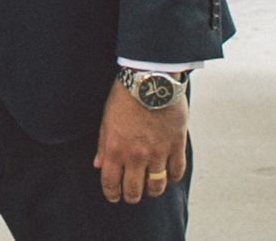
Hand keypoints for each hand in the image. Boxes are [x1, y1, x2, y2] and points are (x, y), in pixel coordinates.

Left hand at [93, 80, 187, 203]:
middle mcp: (136, 156)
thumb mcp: (106, 119)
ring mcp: (158, 153)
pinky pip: (177, 171)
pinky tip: (169, 175)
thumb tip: (98, 165)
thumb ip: (102, 145)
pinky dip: (173, 177)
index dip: (111, 194)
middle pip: (134, 190)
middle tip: (132, 195)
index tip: (113, 196)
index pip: (110, 183)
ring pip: (156, 186)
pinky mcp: (176, 146)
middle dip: (131, 196)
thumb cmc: (125, 96)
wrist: (151, 79)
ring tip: (151, 187)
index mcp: (115, 149)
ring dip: (152, 190)